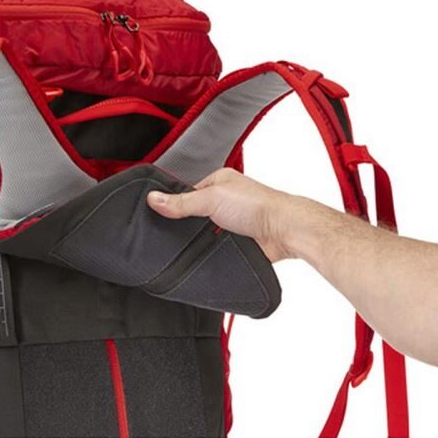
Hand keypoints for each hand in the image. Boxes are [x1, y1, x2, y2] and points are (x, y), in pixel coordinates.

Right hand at [146, 168, 301, 261]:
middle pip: (195, 214)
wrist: (284, 230)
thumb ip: (182, 202)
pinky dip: (211, 252)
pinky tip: (204, 255)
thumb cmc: (258, 206)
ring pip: (205, 233)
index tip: (158, 215)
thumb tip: (154, 199)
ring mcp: (232, 222)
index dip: (174, 204)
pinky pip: (217, 247)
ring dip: (200, 240)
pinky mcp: (238, 241)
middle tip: (171, 234)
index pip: (187, 192)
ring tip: (188, 246)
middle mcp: (226, 200)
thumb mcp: (212, 198)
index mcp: (219, 182)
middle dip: (186, 225)